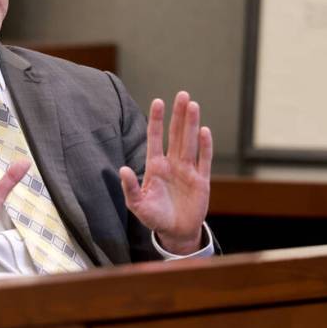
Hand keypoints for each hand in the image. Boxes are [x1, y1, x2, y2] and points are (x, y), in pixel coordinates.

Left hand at [119, 91, 212, 254]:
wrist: (175, 232)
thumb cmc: (154, 217)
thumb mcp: (137, 205)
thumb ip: (130, 188)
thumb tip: (122, 169)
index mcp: (155, 166)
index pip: (156, 138)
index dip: (157, 120)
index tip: (158, 101)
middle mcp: (172, 164)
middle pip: (176, 134)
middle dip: (178, 115)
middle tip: (182, 94)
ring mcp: (188, 170)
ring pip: (190, 142)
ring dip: (191, 124)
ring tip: (193, 105)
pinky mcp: (202, 180)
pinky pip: (204, 160)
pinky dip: (205, 146)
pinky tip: (205, 131)